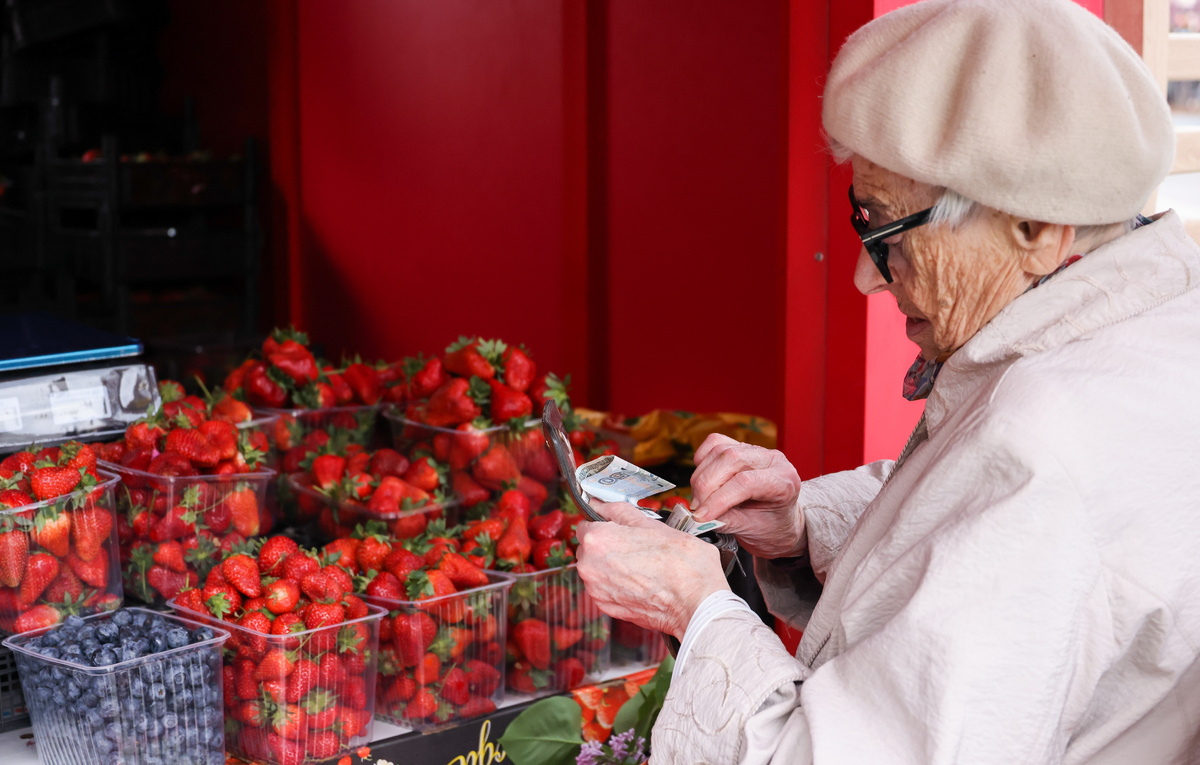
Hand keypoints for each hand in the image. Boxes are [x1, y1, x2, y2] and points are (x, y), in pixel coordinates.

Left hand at [575, 500, 729, 640]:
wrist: (697, 604)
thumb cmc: (682, 565)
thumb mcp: (654, 525)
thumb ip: (620, 511)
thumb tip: (601, 504)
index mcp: (598, 540)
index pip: (586, 524)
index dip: (604, 523)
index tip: (618, 528)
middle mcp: (590, 566)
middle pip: (590, 548)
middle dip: (608, 545)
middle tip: (638, 546)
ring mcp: (597, 590)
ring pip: (597, 570)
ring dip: (612, 566)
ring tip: (643, 566)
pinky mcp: (607, 608)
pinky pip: (605, 589)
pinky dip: (618, 585)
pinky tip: (641, 582)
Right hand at [690, 433, 805, 557]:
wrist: (778, 519)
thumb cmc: (770, 526)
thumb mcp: (752, 530)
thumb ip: (726, 522)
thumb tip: (700, 517)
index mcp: (784, 480)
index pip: (746, 482)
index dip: (719, 499)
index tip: (701, 516)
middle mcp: (772, 459)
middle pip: (731, 459)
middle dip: (706, 486)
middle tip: (697, 509)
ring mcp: (756, 449)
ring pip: (719, 450)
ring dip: (701, 476)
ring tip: (698, 500)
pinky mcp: (740, 445)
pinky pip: (714, 442)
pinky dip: (702, 461)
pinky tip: (702, 480)